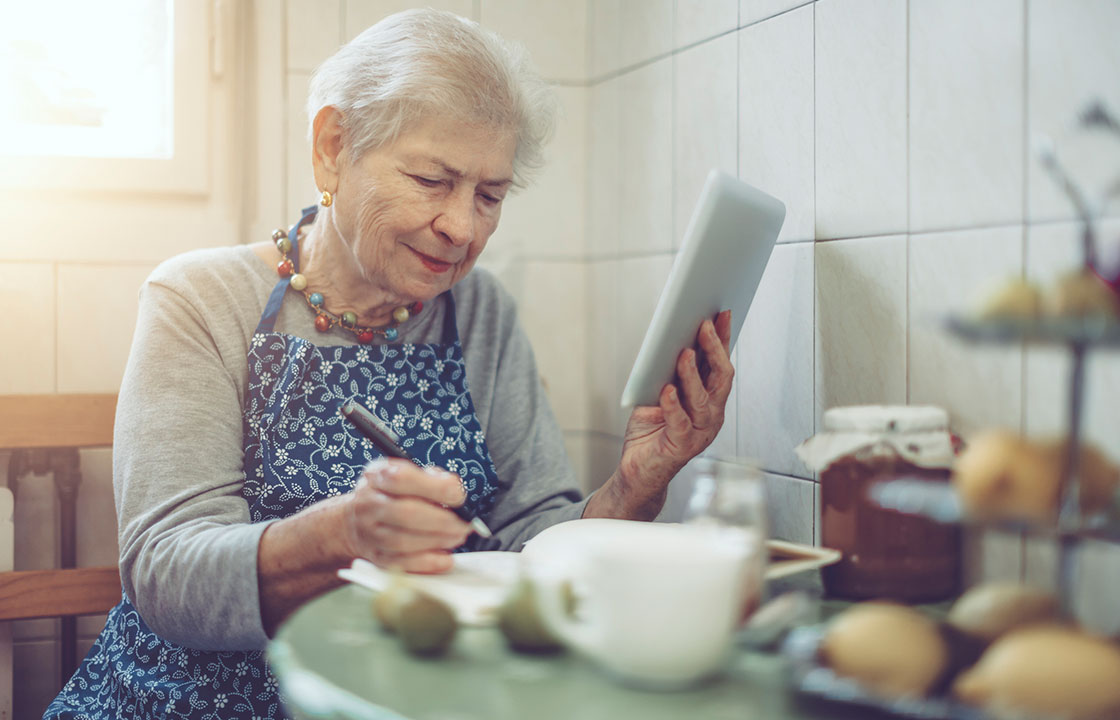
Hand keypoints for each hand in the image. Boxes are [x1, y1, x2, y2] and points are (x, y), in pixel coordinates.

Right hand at [343, 458, 470, 572]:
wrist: (354, 520)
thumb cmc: (390, 494)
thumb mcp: (405, 474)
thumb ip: (430, 477)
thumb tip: (453, 488)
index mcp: (379, 476)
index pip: (403, 478)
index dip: (436, 488)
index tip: (458, 496)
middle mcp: (369, 504)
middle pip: (406, 513)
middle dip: (442, 520)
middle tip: (464, 524)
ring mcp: (369, 533)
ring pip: (404, 541)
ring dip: (437, 541)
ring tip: (457, 537)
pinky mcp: (375, 557)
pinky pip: (401, 564)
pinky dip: (427, 563)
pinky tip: (445, 558)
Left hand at [616, 310, 734, 514]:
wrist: (639, 471)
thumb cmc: (651, 431)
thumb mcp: (660, 393)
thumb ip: (670, 373)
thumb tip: (673, 340)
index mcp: (710, 400)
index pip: (720, 363)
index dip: (723, 338)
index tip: (721, 312)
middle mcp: (712, 415)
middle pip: (721, 377)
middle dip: (714, 348)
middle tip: (703, 324)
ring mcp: (700, 432)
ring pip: (704, 398)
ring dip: (693, 374)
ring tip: (684, 353)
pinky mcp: (682, 447)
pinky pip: (680, 422)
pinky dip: (673, 405)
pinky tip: (666, 390)